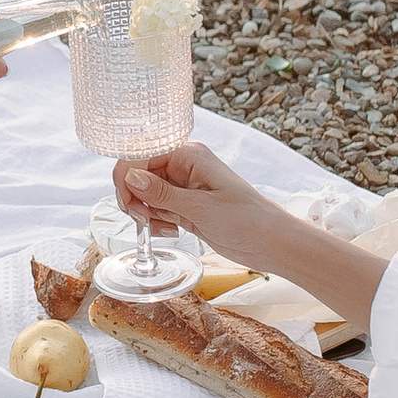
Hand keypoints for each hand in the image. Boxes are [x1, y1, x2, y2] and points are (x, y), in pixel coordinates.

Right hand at [110, 137, 265, 266]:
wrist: (269, 242)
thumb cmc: (246, 218)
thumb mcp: (201, 207)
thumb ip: (163, 193)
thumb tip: (130, 177)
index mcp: (188, 155)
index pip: (140, 156)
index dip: (127, 179)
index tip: (130, 205)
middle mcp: (182, 167)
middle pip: (137, 176)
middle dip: (134, 199)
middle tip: (144, 219)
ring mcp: (182, 187)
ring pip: (143, 195)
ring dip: (146, 214)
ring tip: (167, 228)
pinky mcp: (183, 206)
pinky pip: (155, 209)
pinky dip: (155, 222)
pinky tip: (171, 231)